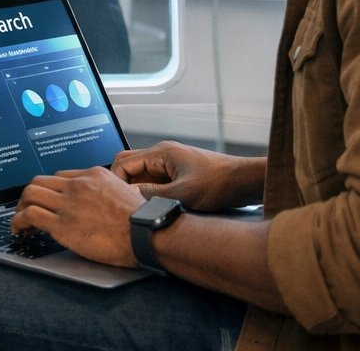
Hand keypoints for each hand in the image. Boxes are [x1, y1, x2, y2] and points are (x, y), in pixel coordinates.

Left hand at [11, 167, 145, 266]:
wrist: (147, 232)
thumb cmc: (143, 220)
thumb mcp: (124, 192)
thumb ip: (106, 192)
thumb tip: (100, 202)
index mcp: (93, 175)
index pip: (59, 177)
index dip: (49, 190)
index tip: (47, 201)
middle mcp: (77, 185)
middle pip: (39, 182)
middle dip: (29, 196)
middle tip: (27, 209)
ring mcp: (68, 204)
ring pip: (30, 194)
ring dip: (20, 207)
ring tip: (20, 221)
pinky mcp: (62, 225)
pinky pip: (30, 215)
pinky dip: (18, 221)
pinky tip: (19, 229)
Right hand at [111, 141, 261, 211]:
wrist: (244, 181)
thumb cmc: (219, 184)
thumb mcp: (183, 194)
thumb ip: (153, 195)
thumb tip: (128, 197)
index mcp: (160, 153)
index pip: (123, 162)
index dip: (116, 181)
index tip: (117, 200)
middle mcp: (162, 154)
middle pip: (128, 164)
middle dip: (121, 183)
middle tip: (122, 203)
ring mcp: (170, 163)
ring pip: (141, 173)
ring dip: (136, 188)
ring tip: (136, 206)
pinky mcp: (177, 173)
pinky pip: (153, 179)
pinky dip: (148, 191)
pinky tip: (151, 205)